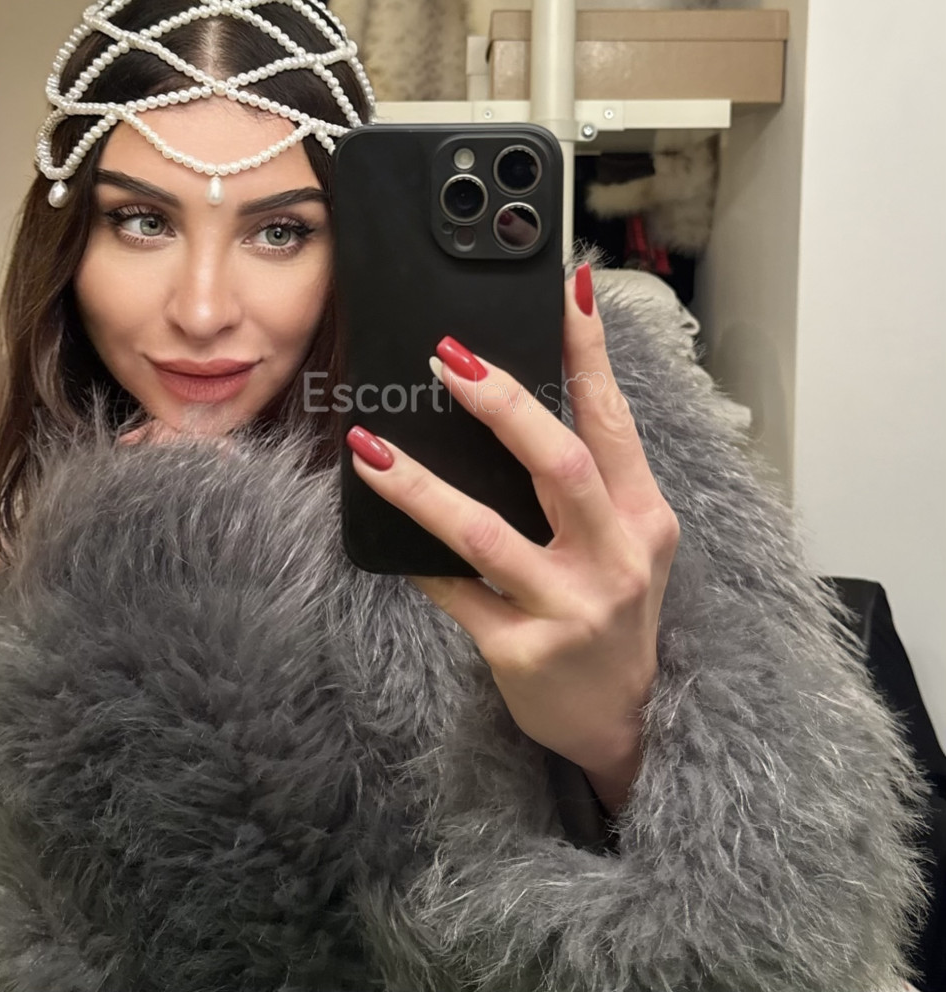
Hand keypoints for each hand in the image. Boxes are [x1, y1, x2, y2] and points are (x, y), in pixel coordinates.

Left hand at [346, 263, 679, 813]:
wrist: (624, 722)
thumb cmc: (617, 615)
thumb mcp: (628, 542)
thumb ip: (590, 482)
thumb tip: (520, 401)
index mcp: (645, 517)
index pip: (614, 419)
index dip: (590, 352)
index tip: (567, 290)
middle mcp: (617, 558)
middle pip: (559, 464)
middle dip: (502, 403)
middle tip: (446, 357)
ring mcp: (571, 608)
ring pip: (487, 532)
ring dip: (422, 485)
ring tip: (368, 446)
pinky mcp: (523, 652)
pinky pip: (455, 593)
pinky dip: (417, 557)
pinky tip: (379, 524)